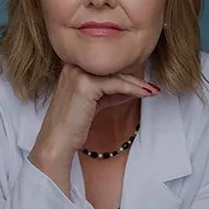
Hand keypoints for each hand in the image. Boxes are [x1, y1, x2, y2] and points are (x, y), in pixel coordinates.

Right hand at [29, 64, 158, 193]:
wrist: (56, 141)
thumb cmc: (71, 125)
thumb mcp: (92, 103)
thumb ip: (107, 92)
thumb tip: (130, 88)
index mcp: (71, 68)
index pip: (105, 68)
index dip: (124, 76)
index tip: (141, 85)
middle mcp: (72, 66)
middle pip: (111, 70)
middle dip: (133, 79)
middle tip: (151, 87)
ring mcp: (77, 74)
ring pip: (116, 76)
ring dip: (138, 84)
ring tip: (152, 91)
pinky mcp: (85, 84)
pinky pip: (116, 84)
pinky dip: (133, 90)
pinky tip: (145, 94)